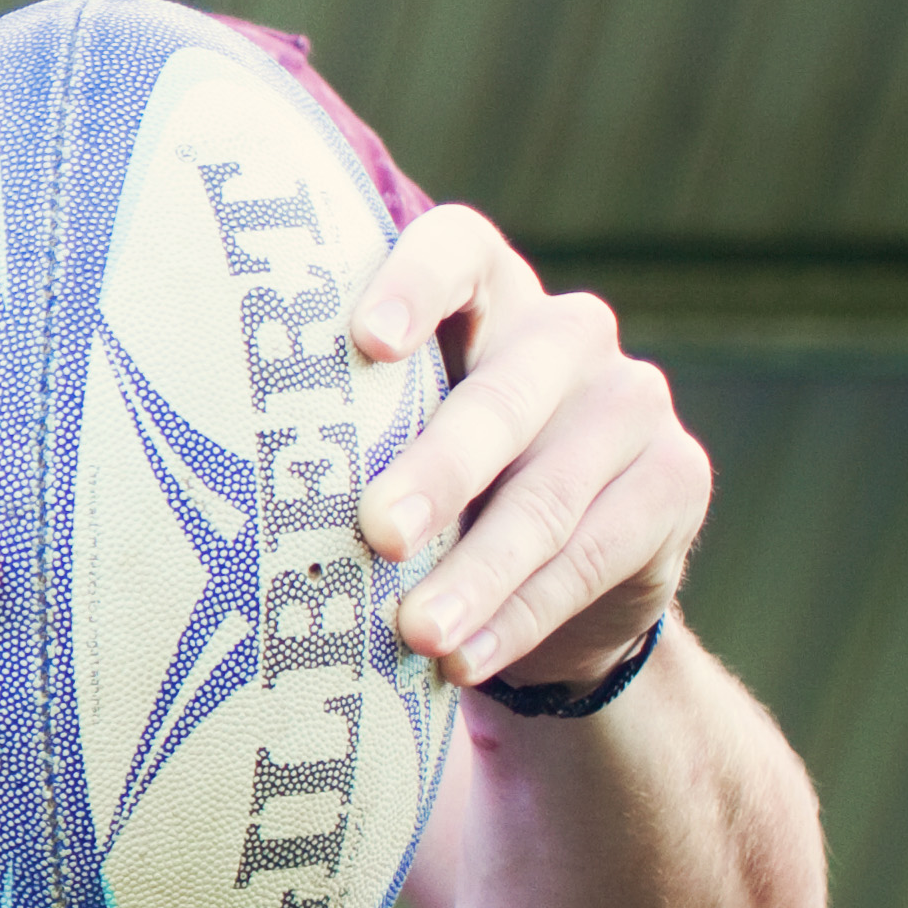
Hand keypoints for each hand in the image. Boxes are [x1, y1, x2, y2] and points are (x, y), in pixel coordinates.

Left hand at [353, 206, 705, 691]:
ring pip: (547, 495)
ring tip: (417, 631)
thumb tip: (232, 477)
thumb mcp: (391, 439)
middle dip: (438, 472)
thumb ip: (349, 430)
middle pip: (500, 397)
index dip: (414, 284)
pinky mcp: (675, 480)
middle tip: (379, 532)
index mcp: (484, 293)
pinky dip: (518, 616)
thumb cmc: (431, 484)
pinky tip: (464, 658)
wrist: (556, 569)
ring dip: (476, 573)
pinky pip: (593, 555)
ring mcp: (632, 402)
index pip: (456, 249)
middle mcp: (566, 332)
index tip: (367, 344)